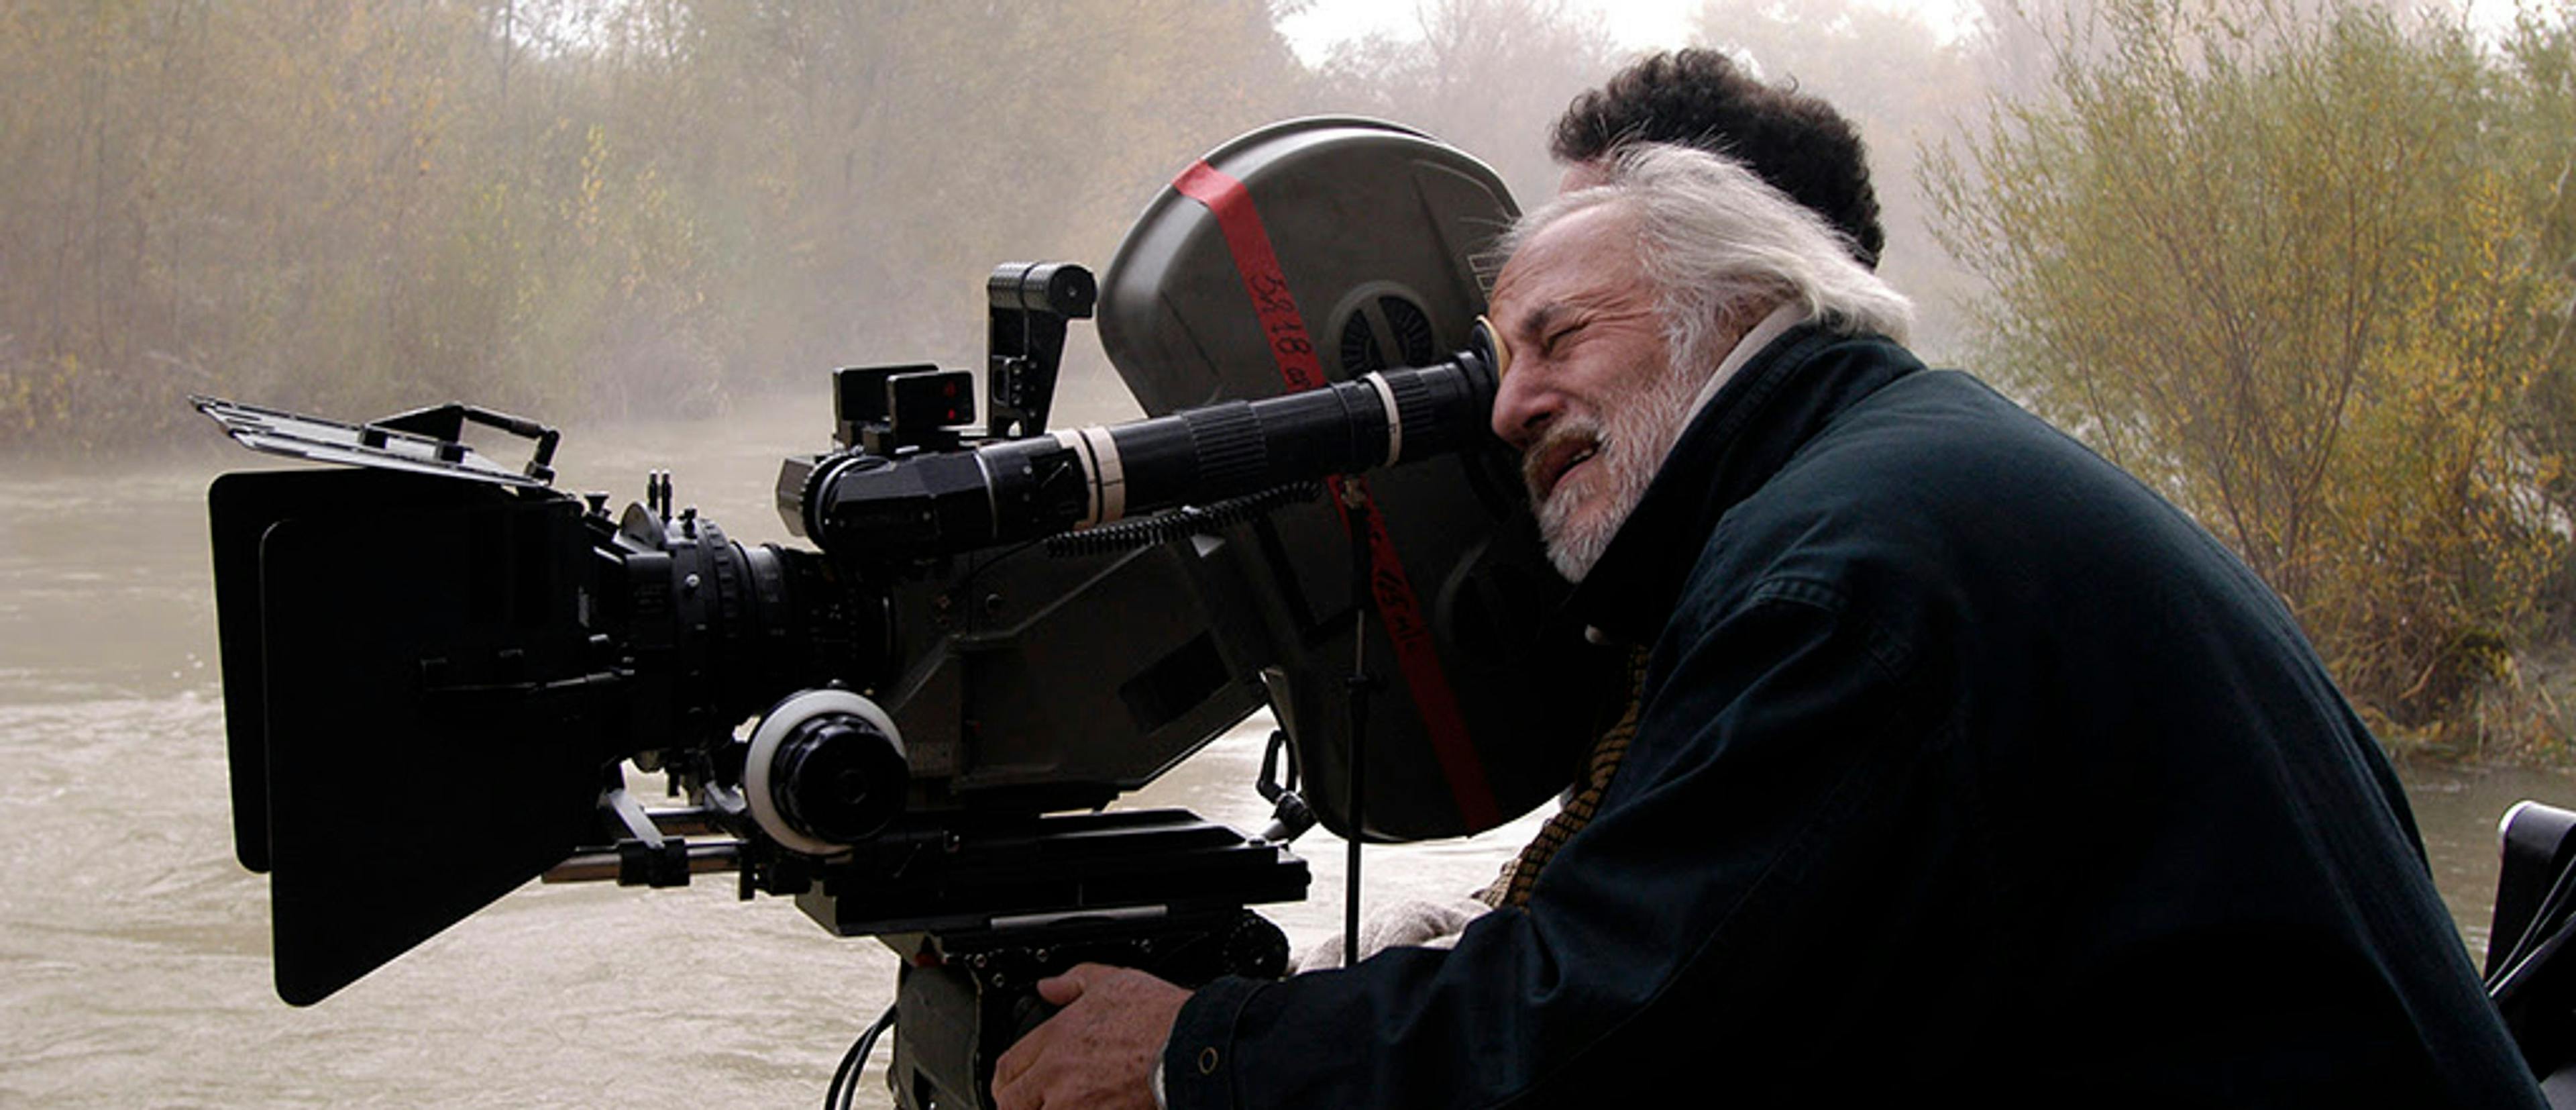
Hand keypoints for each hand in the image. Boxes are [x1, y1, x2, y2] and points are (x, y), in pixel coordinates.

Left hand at [992, 963, 1189, 1109]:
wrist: (1192, 1050)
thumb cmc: (1160, 1018)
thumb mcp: (1113, 981)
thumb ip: (1074, 982)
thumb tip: (1049, 986)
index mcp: (1057, 1040)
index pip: (1007, 1067)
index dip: (1006, 1078)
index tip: (1011, 1083)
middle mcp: (1058, 1078)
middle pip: (1011, 1102)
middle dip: (1015, 1103)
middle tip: (1026, 1101)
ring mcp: (1076, 1108)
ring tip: (1059, 1105)